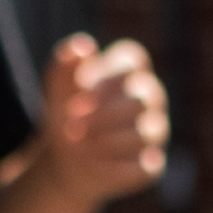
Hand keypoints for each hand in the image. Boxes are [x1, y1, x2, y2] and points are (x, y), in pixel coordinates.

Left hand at [36, 34, 168, 205]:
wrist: (66, 158)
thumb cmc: (67, 114)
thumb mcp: (57, 87)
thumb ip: (65, 62)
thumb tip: (83, 46)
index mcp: (130, 72)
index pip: (133, 60)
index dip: (106, 78)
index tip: (80, 93)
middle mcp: (150, 98)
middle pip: (140, 100)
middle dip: (102, 115)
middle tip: (73, 126)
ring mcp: (155, 131)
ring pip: (143, 134)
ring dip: (105, 141)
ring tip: (79, 146)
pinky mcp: (152, 164)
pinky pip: (144, 165)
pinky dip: (114, 166)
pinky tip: (92, 163)